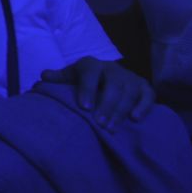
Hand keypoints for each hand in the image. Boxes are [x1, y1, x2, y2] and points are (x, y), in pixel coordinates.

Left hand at [38, 57, 153, 128]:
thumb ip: (59, 78)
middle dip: (106, 105)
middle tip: (99, 124)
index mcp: (91, 65)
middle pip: (112, 85)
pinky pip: (148, 95)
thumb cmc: (85, 81)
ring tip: (111, 128)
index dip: (87, 88)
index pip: (90, 72)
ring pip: (129, 92)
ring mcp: (130, 77)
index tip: (85, 108)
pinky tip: (135, 119)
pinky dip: (143, 106)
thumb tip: (43, 77)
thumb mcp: (71, 77)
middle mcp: (112, 69)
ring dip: (121, 111)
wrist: (107, 76)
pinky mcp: (144, 87)